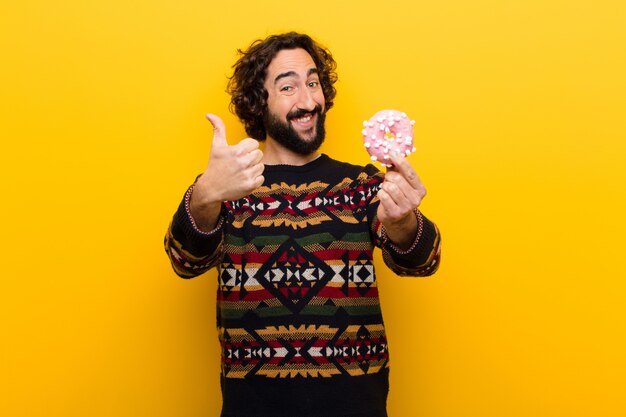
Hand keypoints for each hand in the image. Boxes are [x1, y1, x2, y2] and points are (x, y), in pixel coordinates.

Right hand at [189, 114, 263, 229]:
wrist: (211, 188)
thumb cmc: (215, 165)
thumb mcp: (216, 146)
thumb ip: (218, 128)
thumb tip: (209, 114)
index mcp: (237, 151)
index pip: (254, 144)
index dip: (247, 148)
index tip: (239, 153)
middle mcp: (243, 162)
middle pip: (259, 154)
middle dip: (251, 158)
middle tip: (240, 163)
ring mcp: (247, 175)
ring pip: (261, 166)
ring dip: (253, 169)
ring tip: (241, 171)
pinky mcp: (250, 185)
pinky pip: (261, 178)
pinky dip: (255, 179)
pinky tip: (244, 179)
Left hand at [376, 153, 425, 247]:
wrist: (396, 219)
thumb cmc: (398, 196)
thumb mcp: (401, 182)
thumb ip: (397, 169)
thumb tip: (392, 152)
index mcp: (420, 189)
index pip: (410, 172)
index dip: (400, 161)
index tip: (391, 153)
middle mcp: (416, 199)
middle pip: (397, 179)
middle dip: (388, 177)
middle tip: (388, 180)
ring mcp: (406, 207)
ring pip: (389, 187)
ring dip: (384, 186)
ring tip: (386, 190)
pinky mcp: (395, 213)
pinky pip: (383, 195)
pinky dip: (380, 194)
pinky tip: (384, 197)